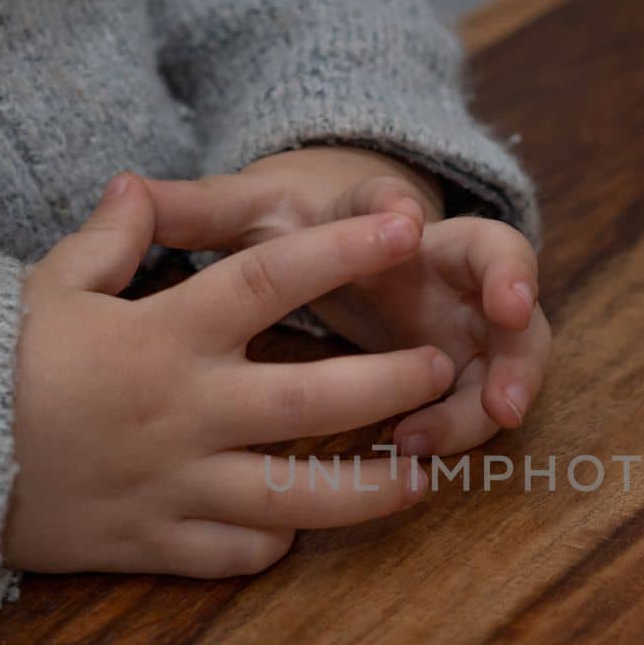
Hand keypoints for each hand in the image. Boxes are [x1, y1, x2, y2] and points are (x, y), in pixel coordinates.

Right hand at [3, 174, 449, 577]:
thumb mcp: (47, 288)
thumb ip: (109, 240)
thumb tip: (138, 186)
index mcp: (162, 336)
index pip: (273, 281)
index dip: (346, 251)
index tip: (408, 227)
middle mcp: (183, 412)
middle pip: (315, 400)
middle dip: (392, 383)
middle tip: (441, 367)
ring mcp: (174, 487)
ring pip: (297, 498)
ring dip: (372, 489)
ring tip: (424, 475)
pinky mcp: (156, 546)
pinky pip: (237, 555)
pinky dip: (272, 543)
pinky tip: (297, 527)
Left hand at [144, 146, 549, 456]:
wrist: (349, 237)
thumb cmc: (295, 226)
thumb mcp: (249, 216)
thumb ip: (198, 210)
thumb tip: (127, 189)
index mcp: (382, 213)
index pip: (399, 199)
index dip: (404, 211)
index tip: (401, 222)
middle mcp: (440, 259)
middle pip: (500, 261)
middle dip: (516, 288)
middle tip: (512, 316)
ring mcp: (465, 315)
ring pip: (511, 343)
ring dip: (503, 377)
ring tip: (489, 417)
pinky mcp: (470, 365)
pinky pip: (487, 396)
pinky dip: (468, 424)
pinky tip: (428, 455)